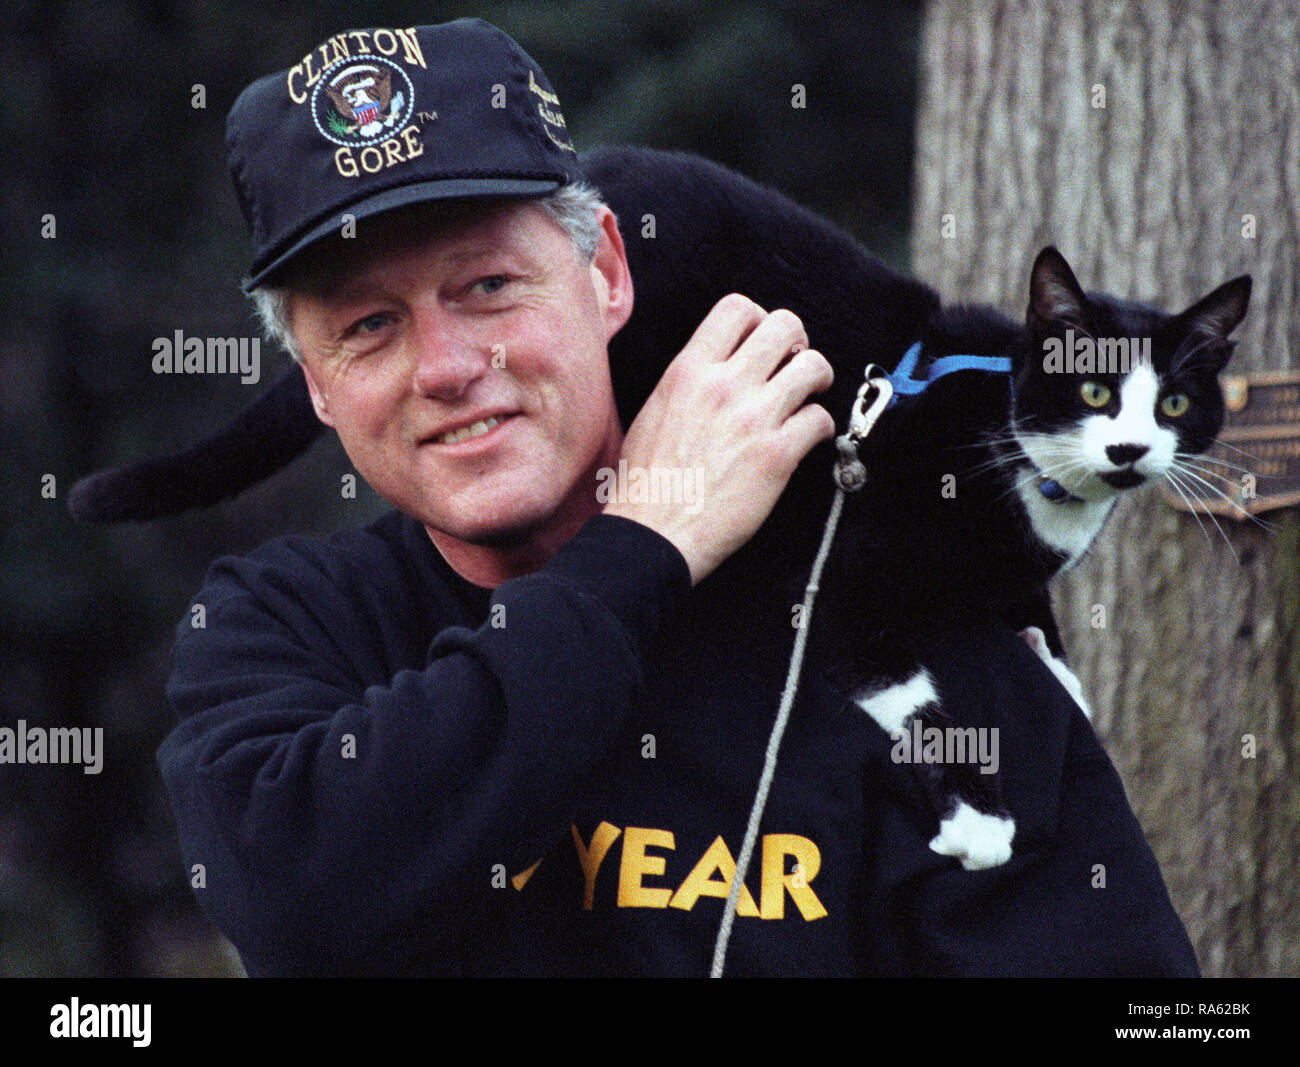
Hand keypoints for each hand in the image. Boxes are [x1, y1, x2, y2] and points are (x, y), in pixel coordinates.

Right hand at [604, 293, 834, 583]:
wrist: (652, 533)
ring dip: (817, 378)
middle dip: (796, 342)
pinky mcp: (777, 455)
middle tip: (792, 364)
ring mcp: (753, 419)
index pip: (737, 308)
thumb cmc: (647, 481)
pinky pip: (821, 419)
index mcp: (688, 371)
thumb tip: (720, 369)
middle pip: (785, 325)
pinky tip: (809, 437)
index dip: (759, 320)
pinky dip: (822, 427)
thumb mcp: (655, 409)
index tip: (763, 342)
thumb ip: (690, 382)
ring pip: (813, 365)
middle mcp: (723, 385)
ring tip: (808, 396)